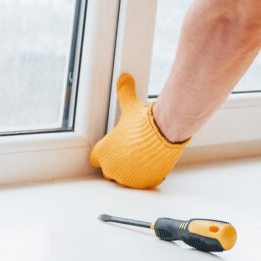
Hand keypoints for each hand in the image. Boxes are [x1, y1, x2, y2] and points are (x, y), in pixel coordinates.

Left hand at [89, 74, 189, 189]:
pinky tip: (152, 161)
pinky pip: (142, 181)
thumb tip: (124, 78)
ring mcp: (128, 178)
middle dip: (118, 161)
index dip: (105, 152)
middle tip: (131, 149)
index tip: (114, 147)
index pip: (95, 158)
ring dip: (132, 169)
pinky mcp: (144, 183)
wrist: (165, 133)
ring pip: (126, 176)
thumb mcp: (131, 106)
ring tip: (143, 154)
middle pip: (110, 169)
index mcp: (104, 152)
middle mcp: (112, 168)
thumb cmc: (144, 121)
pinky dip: (146, 174)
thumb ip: (124, 93)